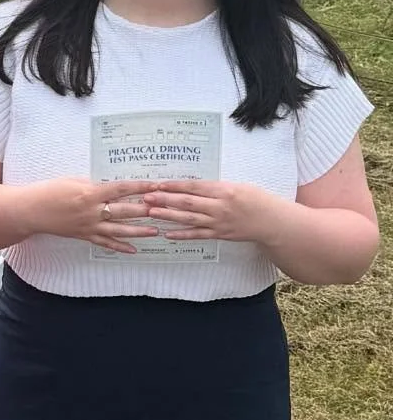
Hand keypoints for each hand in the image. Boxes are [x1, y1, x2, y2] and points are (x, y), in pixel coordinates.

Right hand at [27, 178, 163, 254]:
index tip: (156, 185)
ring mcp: (89, 226)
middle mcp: (92, 211)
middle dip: (145, 210)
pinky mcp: (84, 236)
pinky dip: (119, 248)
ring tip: (156, 231)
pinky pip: (105, 243)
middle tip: (164, 210)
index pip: (121, 189)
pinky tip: (134, 250)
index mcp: (90, 193)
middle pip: (124, 211)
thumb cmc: (50, 191)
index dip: (140, 187)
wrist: (31, 210)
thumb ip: (93, 185)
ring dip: (139, 231)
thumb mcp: (73, 181)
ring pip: (119, 230)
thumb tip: (112, 187)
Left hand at [140, 180, 275, 244]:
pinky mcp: (219, 234)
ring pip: (189, 219)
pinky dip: (182, 234)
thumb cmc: (256, 199)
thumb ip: (215, 187)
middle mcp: (220, 206)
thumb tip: (191, 186)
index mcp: (224, 190)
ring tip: (151, 213)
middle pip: (187, 202)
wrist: (272, 221)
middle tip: (147, 197)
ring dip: (169, 216)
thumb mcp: (238, 185)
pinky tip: (167, 234)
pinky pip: (197, 235)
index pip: (194, 187)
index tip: (159, 184)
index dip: (175, 185)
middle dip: (165, 200)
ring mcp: (218, 222)